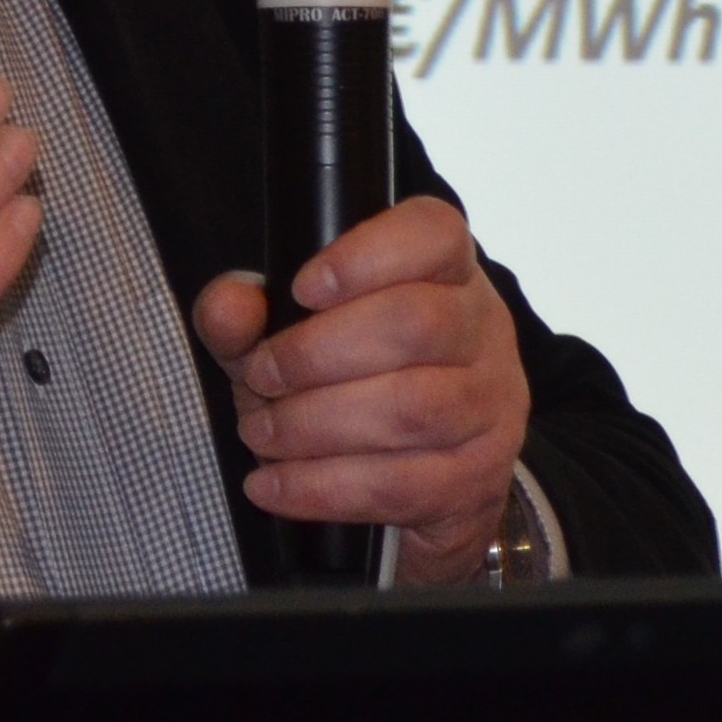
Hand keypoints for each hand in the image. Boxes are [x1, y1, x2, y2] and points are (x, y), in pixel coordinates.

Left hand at [191, 197, 531, 582]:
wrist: (416, 476)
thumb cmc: (352, 384)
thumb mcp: (290, 337)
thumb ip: (250, 314)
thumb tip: (230, 305)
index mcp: (447, 272)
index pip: (433, 234)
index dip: (367, 255)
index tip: (302, 289)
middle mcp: (483, 329)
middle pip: (416, 324)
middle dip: (317, 354)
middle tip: (261, 377)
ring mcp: (491, 404)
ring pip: (411, 408)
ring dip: (315, 425)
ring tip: (262, 433)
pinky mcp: (478, 475)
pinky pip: (402, 483)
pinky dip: (322, 487)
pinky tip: (274, 484)